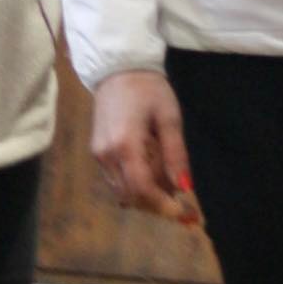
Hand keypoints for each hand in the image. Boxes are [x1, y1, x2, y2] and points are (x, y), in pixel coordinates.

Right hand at [90, 71, 200, 224]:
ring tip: (169, 183)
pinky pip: (117, 180)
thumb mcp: (169, 118)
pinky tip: (152, 172)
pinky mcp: (97, 153)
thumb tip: (185, 188)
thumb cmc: (148, 89)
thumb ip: (176, 155)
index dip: (163, 206)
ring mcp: (98, 155)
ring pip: (123, 191)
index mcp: (125, 144)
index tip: (184, 214)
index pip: (142, 188)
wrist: (118, 69)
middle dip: (157, 204)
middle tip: (183, 203)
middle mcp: (106, 155)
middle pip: (131, 195)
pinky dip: (136, 185)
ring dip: (147, 196)